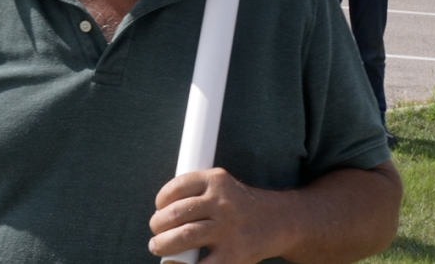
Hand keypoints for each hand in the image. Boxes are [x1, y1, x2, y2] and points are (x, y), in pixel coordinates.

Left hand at [149, 168, 288, 263]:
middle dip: (158, 224)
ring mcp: (228, 229)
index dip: (161, 199)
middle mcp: (222, 203)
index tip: (159, 208)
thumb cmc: (239, 206)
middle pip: (177, 213)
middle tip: (155, 232)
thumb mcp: (222, 187)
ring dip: (163, 244)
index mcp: (216, 180)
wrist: (279, 221)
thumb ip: (196, 194)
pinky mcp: (233, 254)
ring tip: (158, 246)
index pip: (177, 186)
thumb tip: (161, 214)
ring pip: (185, 236)